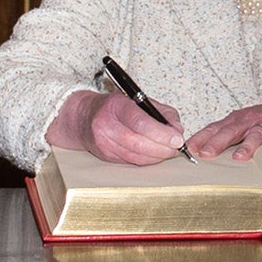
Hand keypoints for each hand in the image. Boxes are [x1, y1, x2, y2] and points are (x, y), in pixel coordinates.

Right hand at [47, 89, 186, 165]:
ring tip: (169, 151)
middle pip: (138, 143)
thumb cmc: (115, 107)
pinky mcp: (105, 157)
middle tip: (177, 147)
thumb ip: (161, 112)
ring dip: (157, 156)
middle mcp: (106, 125)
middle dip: (162, 148)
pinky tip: (156, 155)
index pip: (139, 121)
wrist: (83, 117)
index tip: (177, 138)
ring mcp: (104, 143)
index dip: (161, 132)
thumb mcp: (138, 100)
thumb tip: (178, 130)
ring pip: (136, 156)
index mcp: (115, 105)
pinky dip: (147, 160)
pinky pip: (131, 162)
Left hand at [189, 97, 261, 160]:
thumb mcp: (241, 127)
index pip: (213, 129)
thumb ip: (224, 138)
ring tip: (238, 157)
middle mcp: (247, 120)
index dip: (199, 138)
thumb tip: (201, 154)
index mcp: (234, 121)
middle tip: (205, 154)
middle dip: (216, 143)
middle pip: (229, 131)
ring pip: (254, 134)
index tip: (186, 149)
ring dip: (246, 146)